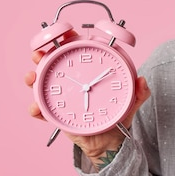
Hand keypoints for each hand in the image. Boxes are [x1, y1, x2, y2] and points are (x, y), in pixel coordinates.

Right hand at [24, 30, 150, 167]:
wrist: (108, 142)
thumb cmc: (117, 115)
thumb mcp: (130, 102)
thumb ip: (139, 92)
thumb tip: (142, 80)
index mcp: (88, 74)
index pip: (76, 53)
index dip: (68, 40)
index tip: (65, 33)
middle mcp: (72, 83)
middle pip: (51, 65)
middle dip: (41, 56)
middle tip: (38, 53)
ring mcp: (62, 98)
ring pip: (41, 85)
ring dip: (33, 79)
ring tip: (32, 77)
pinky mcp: (56, 116)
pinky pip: (42, 111)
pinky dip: (35, 109)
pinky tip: (35, 108)